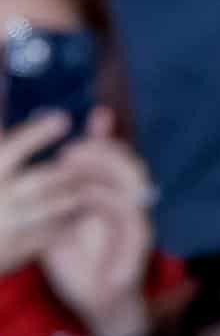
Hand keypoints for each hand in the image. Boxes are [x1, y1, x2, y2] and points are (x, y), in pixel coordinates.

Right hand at [0, 113, 90, 275]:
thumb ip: (1, 144)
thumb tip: (1, 87)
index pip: (12, 149)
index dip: (37, 133)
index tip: (62, 117)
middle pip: (46, 178)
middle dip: (74, 168)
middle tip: (92, 158)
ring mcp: (11, 224)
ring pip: (59, 205)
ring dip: (81, 192)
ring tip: (93, 181)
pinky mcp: (22, 248)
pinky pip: (59, 230)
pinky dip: (75, 217)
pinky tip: (84, 208)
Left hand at [39, 110, 156, 335]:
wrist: (98, 303)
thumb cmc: (76, 264)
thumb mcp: (54, 223)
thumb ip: (52, 196)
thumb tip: (38, 171)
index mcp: (111, 196)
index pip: (115, 158)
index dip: (107, 136)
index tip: (96, 116)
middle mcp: (130, 203)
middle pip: (127, 161)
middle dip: (102, 148)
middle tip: (72, 149)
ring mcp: (137, 219)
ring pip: (133, 178)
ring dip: (106, 167)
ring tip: (77, 164)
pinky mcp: (140, 239)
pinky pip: (130, 209)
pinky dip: (109, 197)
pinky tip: (87, 194)